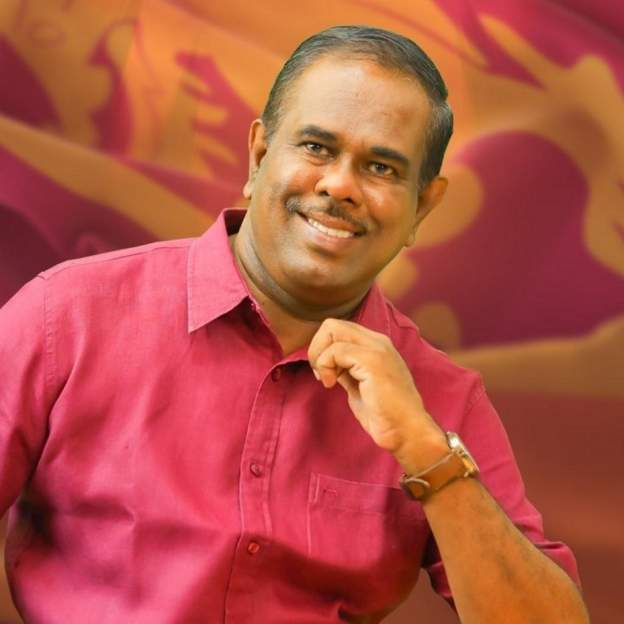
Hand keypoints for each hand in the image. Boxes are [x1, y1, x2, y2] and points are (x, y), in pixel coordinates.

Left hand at [308, 319, 446, 471]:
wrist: (407, 430)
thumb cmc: (384, 413)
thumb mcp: (358, 384)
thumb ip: (345, 368)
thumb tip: (326, 361)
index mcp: (375, 344)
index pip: (339, 329)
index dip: (323, 348)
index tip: (324, 373)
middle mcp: (377, 341)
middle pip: (332, 325)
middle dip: (317, 348)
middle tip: (320, 373)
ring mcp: (377, 348)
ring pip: (332, 332)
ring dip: (320, 358)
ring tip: (329, 380)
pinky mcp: (372, 361)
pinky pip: (335, 351)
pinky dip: (326, 367)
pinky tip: (333, 385)